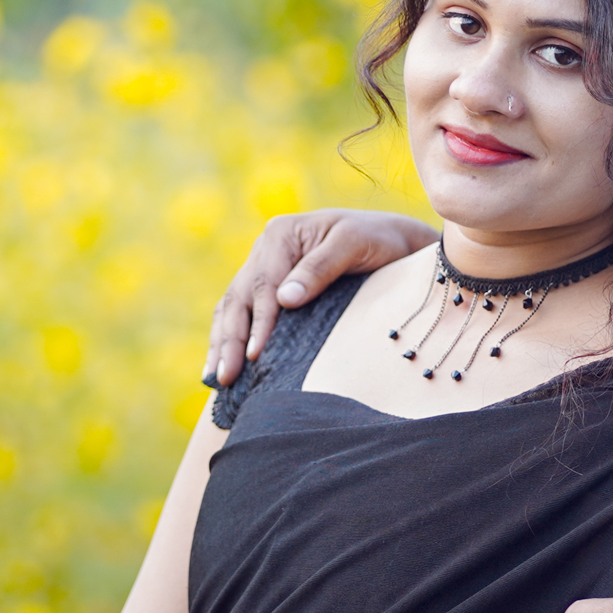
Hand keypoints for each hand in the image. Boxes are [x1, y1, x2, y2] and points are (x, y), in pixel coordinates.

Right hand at [205, 209, 437, 390]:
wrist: (394, 242)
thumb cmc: (378, 240)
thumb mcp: (354, 244)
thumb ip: (319, 268)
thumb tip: (285, 299)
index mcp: (281, 234)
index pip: (263, 284)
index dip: (258, 322)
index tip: (256, 355)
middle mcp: (265, 249)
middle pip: (238, 297)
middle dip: (230, 340)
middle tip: (227, 377)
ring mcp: (263, 268)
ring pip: (231, 307)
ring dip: (221, 343)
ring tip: (218, 378)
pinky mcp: (268, 287)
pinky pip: (239, 313)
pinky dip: (227, 337)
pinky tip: (220, 363)